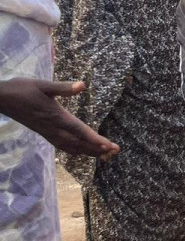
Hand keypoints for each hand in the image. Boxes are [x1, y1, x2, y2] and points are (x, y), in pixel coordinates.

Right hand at [0, 78, 118, 159]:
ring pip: (71, 147)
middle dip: (98, 148)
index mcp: (56, 116)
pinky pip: (63, 145)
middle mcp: (53, 128)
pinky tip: (81, 151)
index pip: (79, 130)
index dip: (95, 139)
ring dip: (89, 151)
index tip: (109, 146)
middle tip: (116, 151)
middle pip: (79, 143)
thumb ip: (63, 87)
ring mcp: (48, 132)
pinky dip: (75, 150)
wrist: (1, 99)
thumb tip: (82, 85)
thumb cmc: (22, 89)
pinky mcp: (44, 132)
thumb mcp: (43, 85)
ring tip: (105, 154)